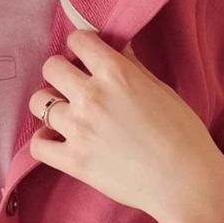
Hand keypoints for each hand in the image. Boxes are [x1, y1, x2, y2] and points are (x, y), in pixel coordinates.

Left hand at [29, 30, 223, 222]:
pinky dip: (43, 140)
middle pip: (51, 68)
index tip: (85, 55)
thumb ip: (132, 67)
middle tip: (73, 84)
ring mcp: (78, 129)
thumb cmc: (183, 134)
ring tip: (65, 113)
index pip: (79, 40)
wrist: (186, 182)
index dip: (81, 45)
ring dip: (50, 104)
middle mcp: (92, 96)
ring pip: (39, 102)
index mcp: (116, 74)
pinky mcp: (73, 161)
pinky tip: (56, 139)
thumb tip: (115, 47)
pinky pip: (37, 144)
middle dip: (61, 72)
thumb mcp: (161, 89)